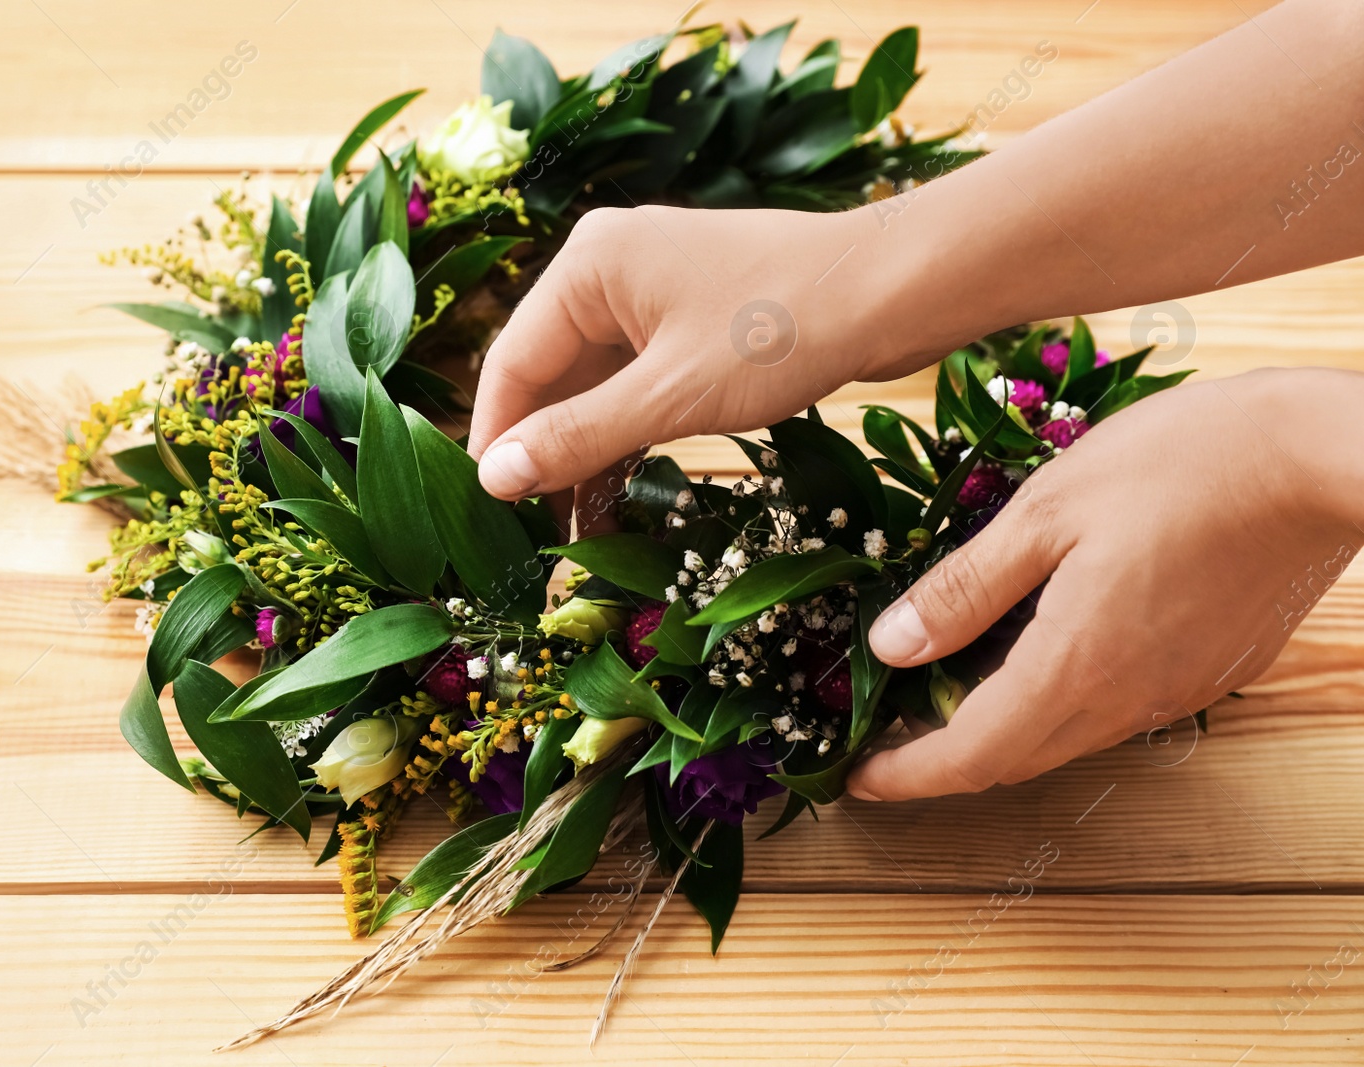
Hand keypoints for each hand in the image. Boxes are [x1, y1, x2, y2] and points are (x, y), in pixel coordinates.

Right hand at [467, 204, 916, 502]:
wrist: (897, 291)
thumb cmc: (782, 331)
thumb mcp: (670, 397)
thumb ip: (577, 437)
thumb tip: (493, 481)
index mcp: (588, 267)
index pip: (511, 364)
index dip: (494, 442)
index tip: (486, 515)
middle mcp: (609, 271)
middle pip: (549, 378)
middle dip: (543, 457)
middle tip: (531, 539)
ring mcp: (653, 295)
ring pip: (594, 389)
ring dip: (587, 458)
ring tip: (577, 538)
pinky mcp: (692, 323)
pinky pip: (637, 386)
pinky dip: (628, 440)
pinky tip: (623, 502)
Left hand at [847, 368, 1363, 800]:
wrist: (1317, 460)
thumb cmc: (1177, 466)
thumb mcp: (1043, 512)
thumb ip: (963, 589)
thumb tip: (890, 647)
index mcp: (1074, 666)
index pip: (969, 756)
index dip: (904, 775)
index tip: (855, 777)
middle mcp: (1126, 700)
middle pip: (1014, 758)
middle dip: (942, 760)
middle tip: (887, 734)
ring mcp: (1176, 692)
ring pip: (1065, 737)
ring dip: (1000, 729)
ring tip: (945, 689)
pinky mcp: (1211, 673)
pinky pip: (1115, 709)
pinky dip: (1058, 701)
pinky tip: (1036, 652)